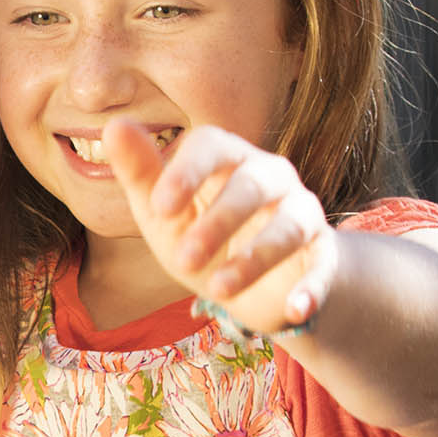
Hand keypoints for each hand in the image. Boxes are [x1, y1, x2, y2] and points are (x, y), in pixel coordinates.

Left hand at [101, 121, 337, 335]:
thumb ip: (140, 172)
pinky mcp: (322, 253)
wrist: (250, 285)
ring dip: (255, 258)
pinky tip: (295, 310)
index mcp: (227, 157)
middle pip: (252, 185)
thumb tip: (114, 126)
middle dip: (217, 223)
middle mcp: (270, 175)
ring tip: (219, 289)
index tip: (159, 207)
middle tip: (183, 260)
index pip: (212, 144)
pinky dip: (312, 288)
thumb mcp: (162, 212)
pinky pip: (323, 266)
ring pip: (289, 225)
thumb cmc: (198, 235)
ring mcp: (301, 212)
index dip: (186, 172)